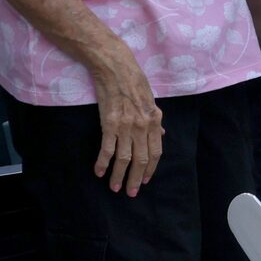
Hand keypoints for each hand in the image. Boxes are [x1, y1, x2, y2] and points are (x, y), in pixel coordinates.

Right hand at [89, 50, 164, 195]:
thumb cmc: (134, 81)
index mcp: (154, 121)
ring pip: (124, 159)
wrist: (115, 68)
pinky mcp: (109, 123)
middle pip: (141, 159)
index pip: (155, 152)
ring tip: (115, 187)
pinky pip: (107, 148)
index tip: (145, 180)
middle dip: (136, 179)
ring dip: (119, 176)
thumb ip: (155, 121)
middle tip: (131, 192)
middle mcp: (142, 126)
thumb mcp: (151, 100)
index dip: (150, 169)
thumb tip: (161, 136)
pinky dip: (103, 162)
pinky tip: (99, 171)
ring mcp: (125, 126)